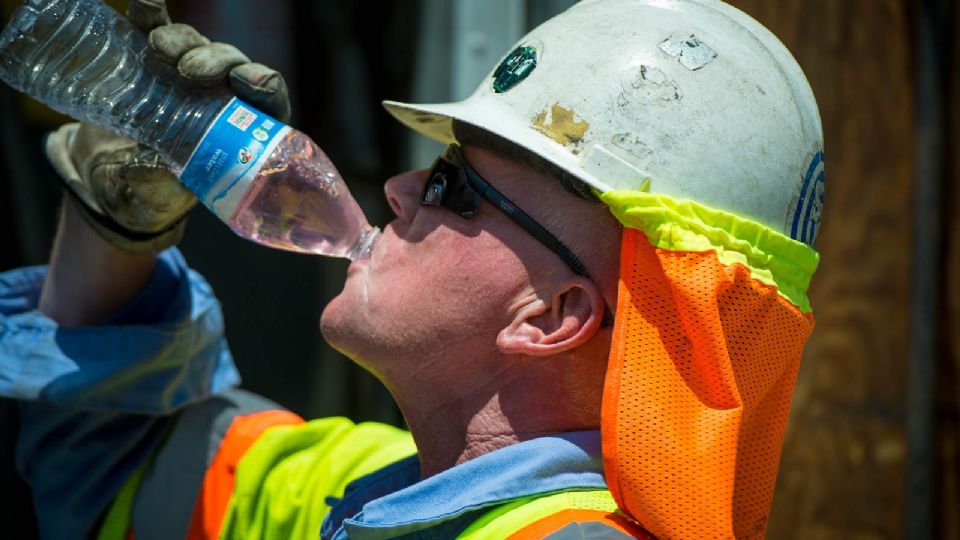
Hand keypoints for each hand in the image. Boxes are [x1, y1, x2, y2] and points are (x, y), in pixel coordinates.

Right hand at [44, 0, 291, 253]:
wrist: (113, 177)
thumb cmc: (153, 192)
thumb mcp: (161, 196)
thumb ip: (162, 185)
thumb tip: (156, 171)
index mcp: (244, 131)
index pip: (267, 100)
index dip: (263, 85)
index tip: (248, 83)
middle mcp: (222, 96)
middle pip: (233, 66)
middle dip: (216, 61)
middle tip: (190, 72)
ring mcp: (189, 74)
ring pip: (198, 47)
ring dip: (183, 42)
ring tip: (159, 48)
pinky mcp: (153, 60)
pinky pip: (155, 29)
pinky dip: (150, 15)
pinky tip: (146, 4)